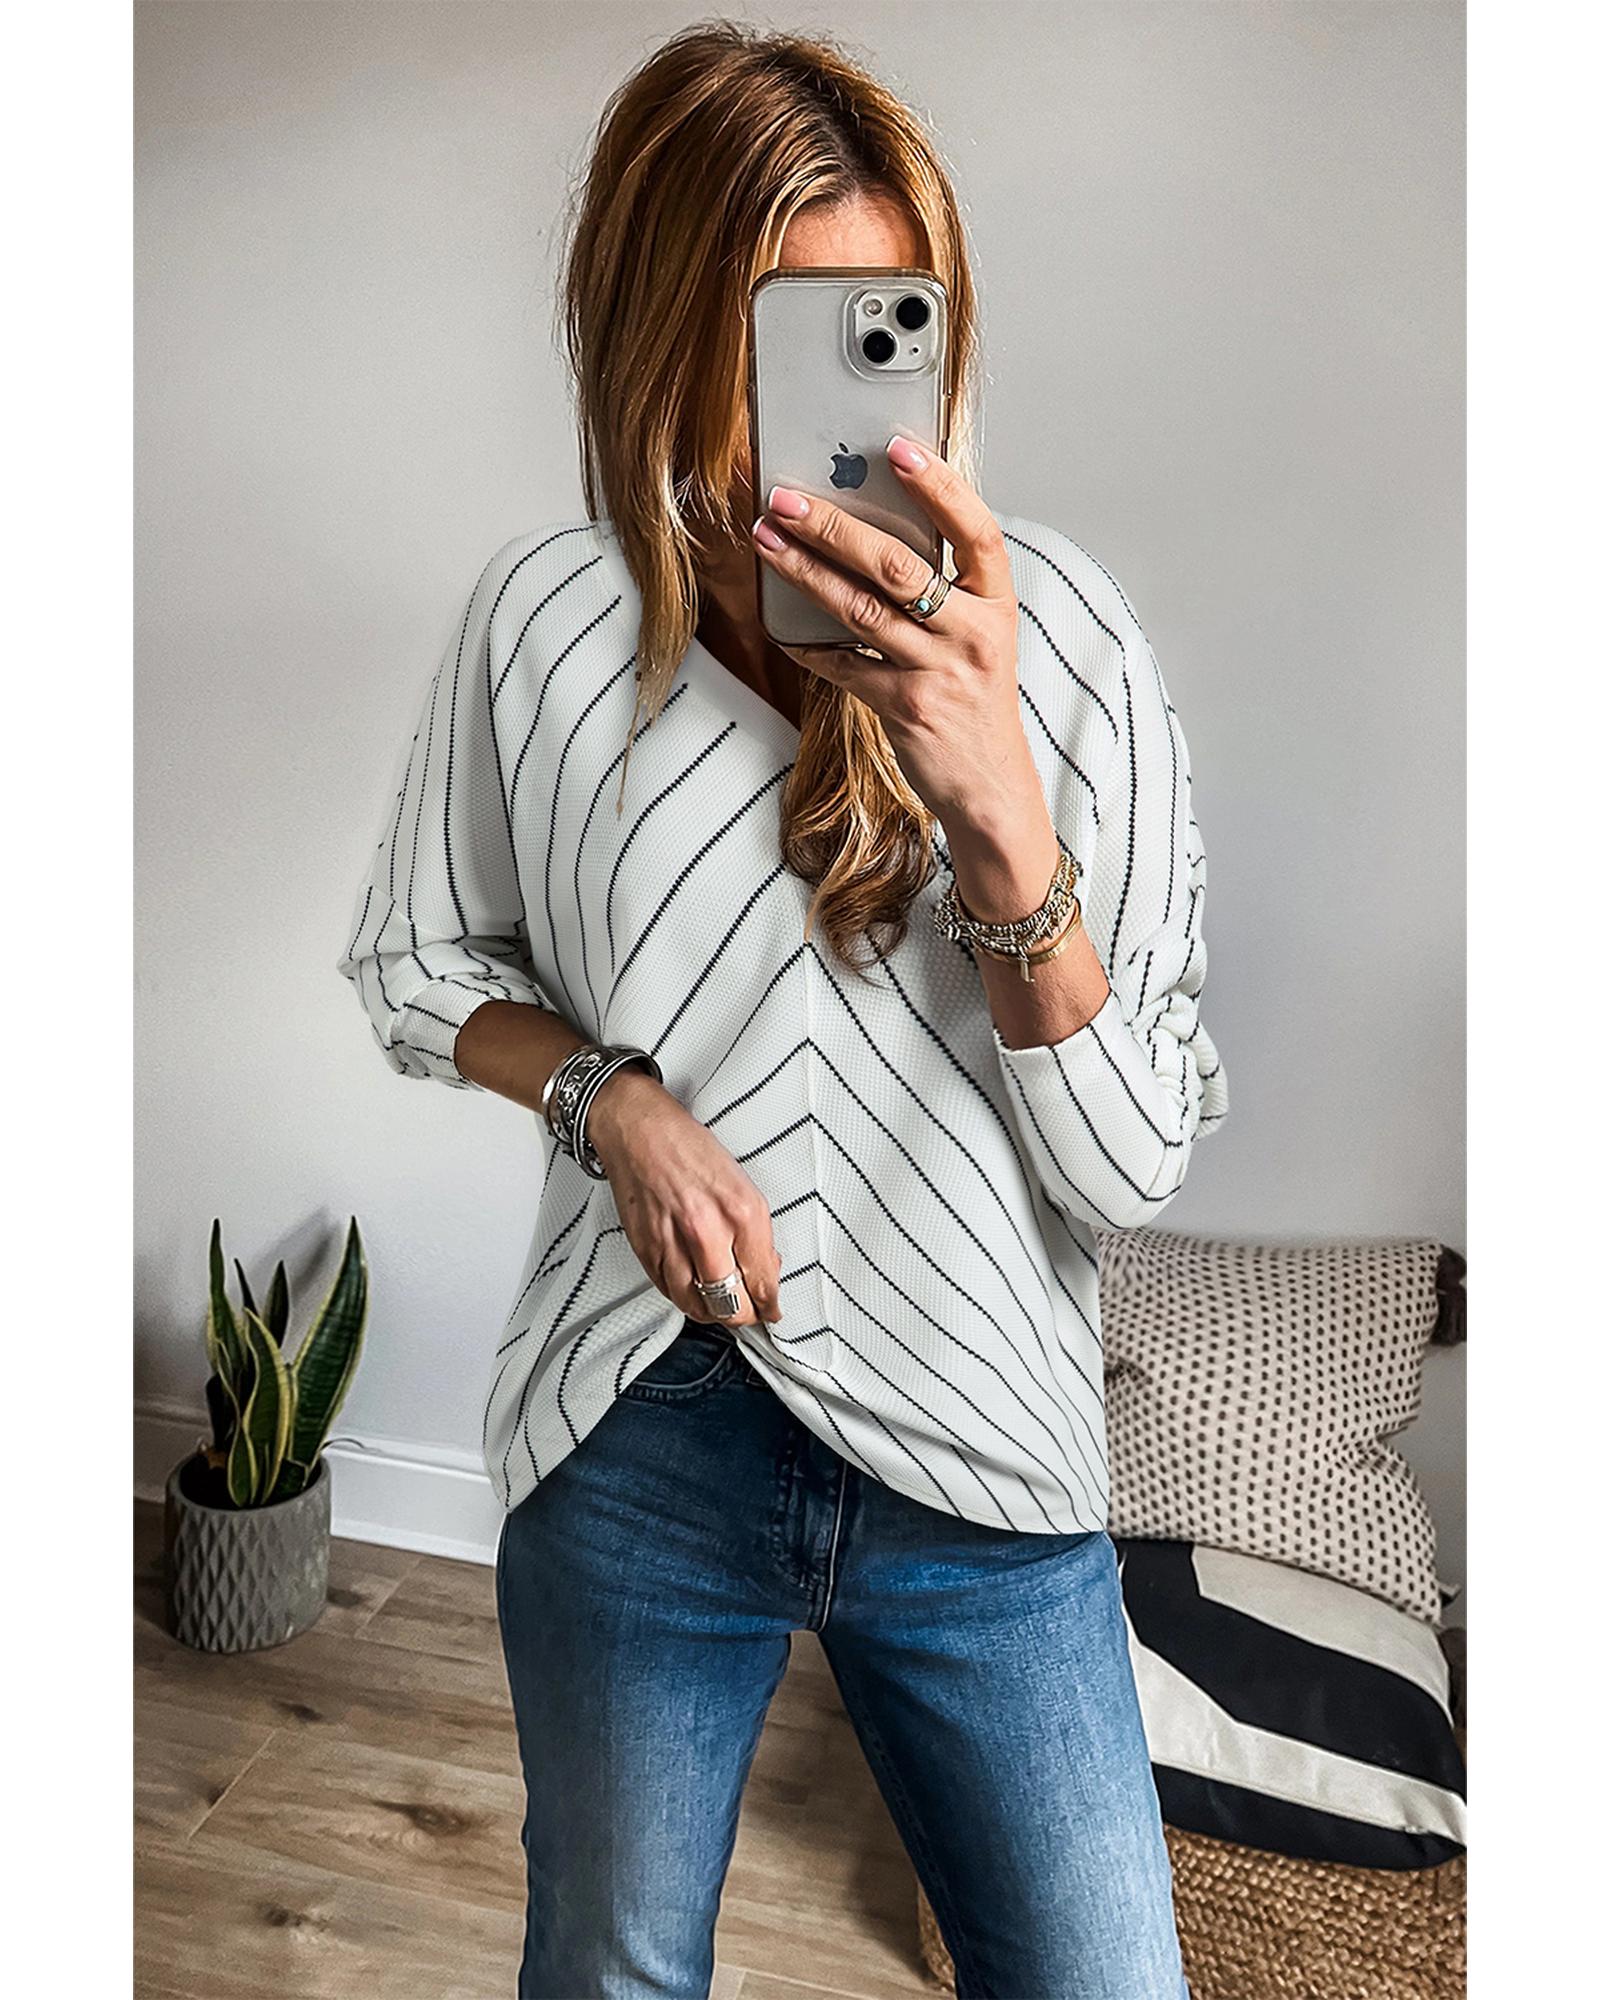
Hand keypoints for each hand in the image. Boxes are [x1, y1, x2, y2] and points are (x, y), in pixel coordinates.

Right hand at [586, 1067, 781, 1326]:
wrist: (638, 1130)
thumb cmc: (688, 1148)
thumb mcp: (739, 1180)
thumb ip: (752, 1227)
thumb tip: (763, 1266)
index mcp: (742, 1209)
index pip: (762, 1278)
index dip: (769, 1303)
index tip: (771, 1310)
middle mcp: (708, 1229)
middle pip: (731, 1303)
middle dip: (744, 1316)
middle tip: (749, 1315)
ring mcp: (673, 1242)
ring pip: (698, 1305)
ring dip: (713, 1314)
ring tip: (721, 1309)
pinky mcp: (646, 1248)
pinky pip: (669, 1291)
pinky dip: (684, 1298)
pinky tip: (693, 1293)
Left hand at [750, 436, 1036, 829]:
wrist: (990, 785)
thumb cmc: (976, 698)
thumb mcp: (978, 635)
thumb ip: (943, 588)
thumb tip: (872, 530)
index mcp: (996, 603)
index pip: (975, 530)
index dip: (940, 487)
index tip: (898, 448)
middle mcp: (973, 633)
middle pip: (899, 566)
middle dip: (834, 526)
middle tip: (786, 498)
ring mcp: (940, 672)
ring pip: (861, 610)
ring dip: (805, 571)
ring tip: (766, 539)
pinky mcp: (905, 708)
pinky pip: (844, 665)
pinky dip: (809, 643)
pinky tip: (781, 623)